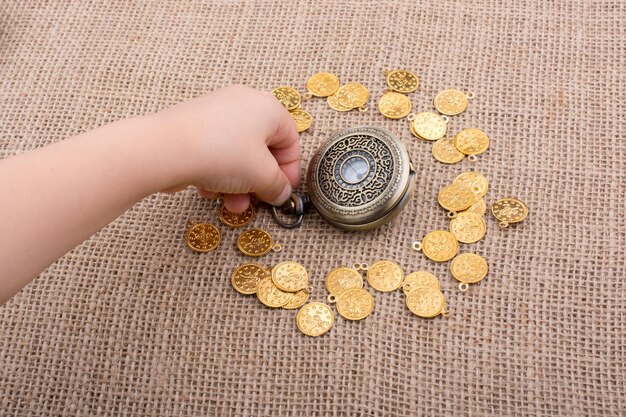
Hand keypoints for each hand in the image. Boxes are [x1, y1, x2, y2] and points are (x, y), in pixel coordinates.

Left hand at [155, 85, 300, 211]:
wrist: (166, 149)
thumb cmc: (221, 153)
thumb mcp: (261, 175)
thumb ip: (278, 186)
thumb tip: (281, 192)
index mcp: (268, 107)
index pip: (290, 140)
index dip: (289, 170)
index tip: (283, 191)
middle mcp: (244, 104)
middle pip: (262, 149)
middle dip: (259, 181)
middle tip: (256, 200)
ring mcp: (217, 112)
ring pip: (238, 154)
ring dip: (238, 183)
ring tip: (229, 203)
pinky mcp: (195, 125)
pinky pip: (216, 152)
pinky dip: (217, 173)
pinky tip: (208, 189)